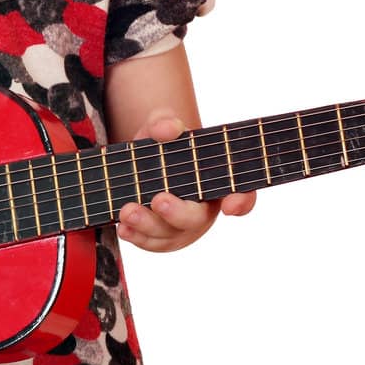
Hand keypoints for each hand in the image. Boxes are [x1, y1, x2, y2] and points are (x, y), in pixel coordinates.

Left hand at [116, 109, 256, 251]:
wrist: (141, 164)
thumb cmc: (162, 146)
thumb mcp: (162, 127)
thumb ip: (165, 122)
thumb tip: (167, 129)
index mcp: (215, 182)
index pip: (240, 194)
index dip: (240, 201)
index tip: (230, 206)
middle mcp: (201, 208)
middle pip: (196, 218)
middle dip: (177, 212)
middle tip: (159, 200)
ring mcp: (179, 227)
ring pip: (168, 233)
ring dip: (147, 224)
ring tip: (128, 211)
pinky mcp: (158, 238)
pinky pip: (149, 242)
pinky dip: (135, 236)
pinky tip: (123, 227)